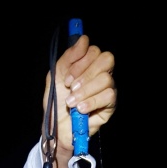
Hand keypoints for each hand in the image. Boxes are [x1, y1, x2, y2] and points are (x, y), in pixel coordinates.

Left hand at [43, 34, 116, 167]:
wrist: (56, 128)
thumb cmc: (56, 103)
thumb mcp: (56, 76)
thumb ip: (68, 57)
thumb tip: (83, 39)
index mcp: (88, 65)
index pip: (94, 51)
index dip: (81, 61)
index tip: (66, 78)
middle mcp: (100, 74)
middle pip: (106, 60)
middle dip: (85, 74)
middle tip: (70, 88)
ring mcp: (107, 89)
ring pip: (106, 79)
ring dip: (85, 90)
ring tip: (72, 102)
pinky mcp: (110, 106)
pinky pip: (108, 96)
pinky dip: (92, 101)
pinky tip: (81, 109)